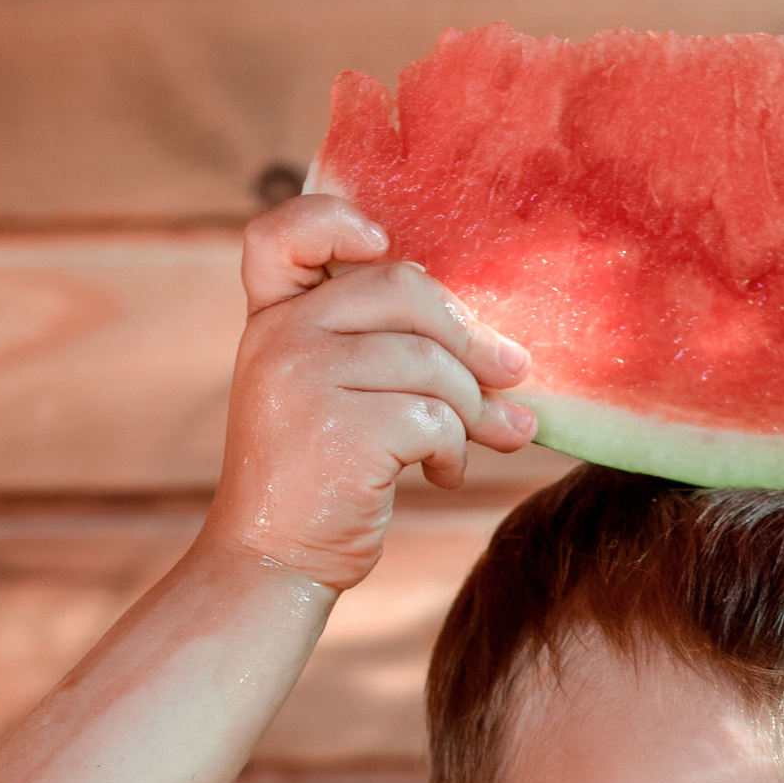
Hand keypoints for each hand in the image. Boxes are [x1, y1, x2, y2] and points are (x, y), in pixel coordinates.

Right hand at [202, 195, 537, 590]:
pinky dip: (455, 450)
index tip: (383, 243)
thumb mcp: (334, 398)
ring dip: (473, 409)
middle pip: (404, 289)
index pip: (281, 235)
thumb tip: (510, 357)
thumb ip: (386, 354)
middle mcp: (280, 338)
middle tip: (511, 373)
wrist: (272, 561)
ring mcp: (304, 379)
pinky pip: (437, 419)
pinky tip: (440, 474)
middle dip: (470, 336)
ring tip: (475, 443)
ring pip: (433, 363)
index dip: (334, 221)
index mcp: (272, 319)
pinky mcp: (341, 429)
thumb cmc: (318, 480)